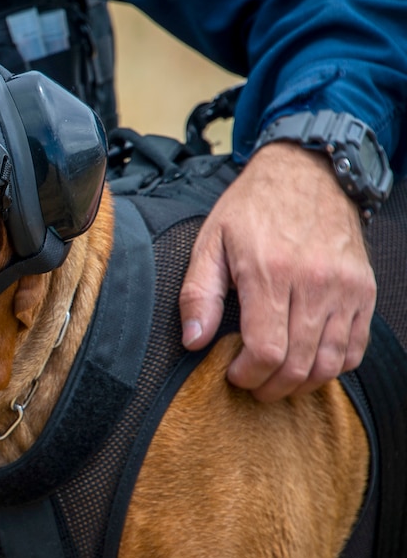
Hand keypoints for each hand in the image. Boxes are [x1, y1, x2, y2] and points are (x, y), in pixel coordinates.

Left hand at [179, 142, 374, 401]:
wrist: (306, 172)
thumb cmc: (252, 208)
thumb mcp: (210, 242)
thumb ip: (199, 294)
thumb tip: (193, 342)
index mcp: (270, 271)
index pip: (267, 350)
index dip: (248, 375)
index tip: (233, 374)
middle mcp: (314, 282)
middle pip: (299, 364)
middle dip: (271, 386)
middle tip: (253, 384)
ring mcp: (345, 288)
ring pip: (331, 362)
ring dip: (303, 383)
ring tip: (278, 380)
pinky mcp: (364, 290)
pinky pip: (356, 347)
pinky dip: (334, 365)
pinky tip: (309, 362)